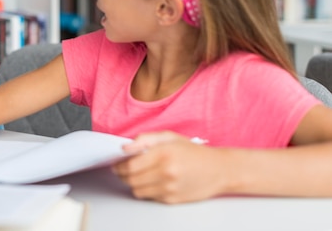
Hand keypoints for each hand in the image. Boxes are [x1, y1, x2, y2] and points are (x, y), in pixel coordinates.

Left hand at [112, 131, 227, 203]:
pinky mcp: (172, 200)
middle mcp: (166, 172)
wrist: (219, 170)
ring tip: (139, 175)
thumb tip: (125, 148)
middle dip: (123, 175)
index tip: (117, 163)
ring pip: (137, 190)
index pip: (130, 165)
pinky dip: (147, 190)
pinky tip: (154, 181)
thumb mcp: (170, 137)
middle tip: (124, 170)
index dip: (120, 165)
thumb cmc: (193, 152)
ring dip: (133, 183)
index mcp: (164, 154)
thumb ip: (145, 139)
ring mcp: (169, 188)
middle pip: (131, 179)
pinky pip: (149, 197)